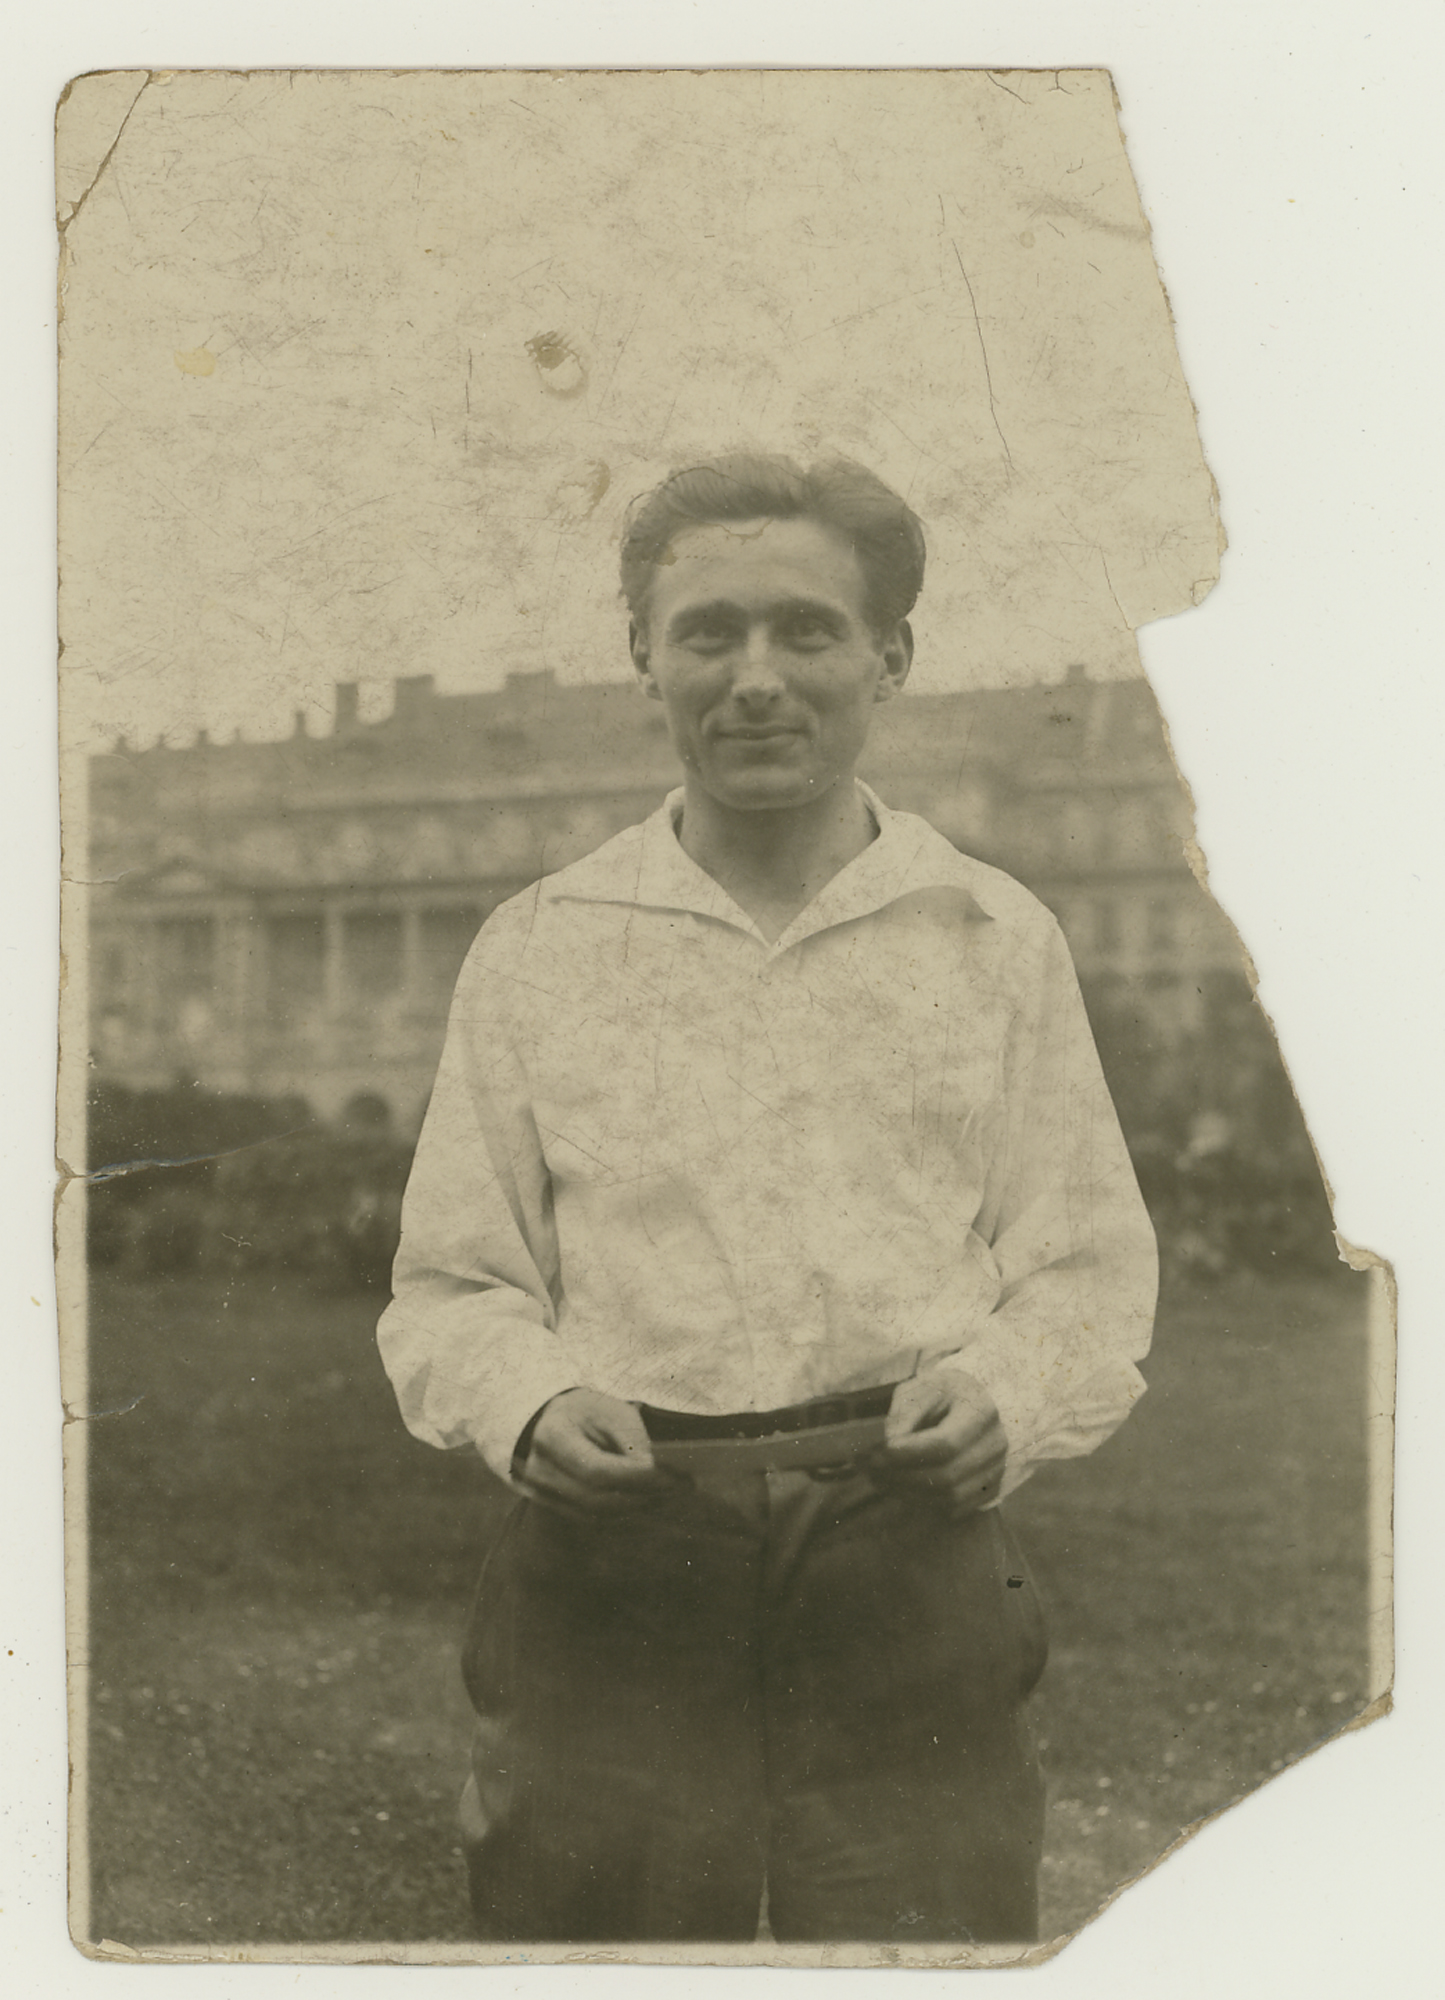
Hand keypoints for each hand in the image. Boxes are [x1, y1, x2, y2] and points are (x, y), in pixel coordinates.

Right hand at [517, 1387, 678, 1518]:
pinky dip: (624, 1517)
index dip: (636, 1479)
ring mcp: (542, 1494)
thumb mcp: (614, 1413)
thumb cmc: (590, 1413)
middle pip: (596, 1499)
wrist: (557, 1421)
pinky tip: (650, 1506)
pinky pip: (593, 1522)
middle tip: (680, 1492)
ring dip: (637, 1512)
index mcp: (553, 1437)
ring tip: (670, 1499)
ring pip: (596, 1516)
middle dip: (642, 1499)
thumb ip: (633, 1443)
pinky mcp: (554, 1509)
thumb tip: (657, 1476)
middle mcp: (540, 1471)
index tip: (672, 1478)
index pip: (597, 1470)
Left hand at [870, 1367, 1006, 1516]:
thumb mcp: (923, 1388)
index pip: (945, 1444)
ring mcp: (996, 1470)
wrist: (977, 1405)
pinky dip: (925, 1503)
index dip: (908, 1455)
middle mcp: (995, 1445)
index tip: (877, 1454)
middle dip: (903, 1477)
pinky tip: (901, 1489)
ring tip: (881, 1481)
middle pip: (947, 1476)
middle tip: (871, 1472)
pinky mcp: (989, 1489)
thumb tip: (891, 1444)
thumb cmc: (945, 1394)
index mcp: (981, 1412)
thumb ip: (905, 1412)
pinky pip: (955, 1508)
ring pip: (950, 1497)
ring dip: (910, 1494)